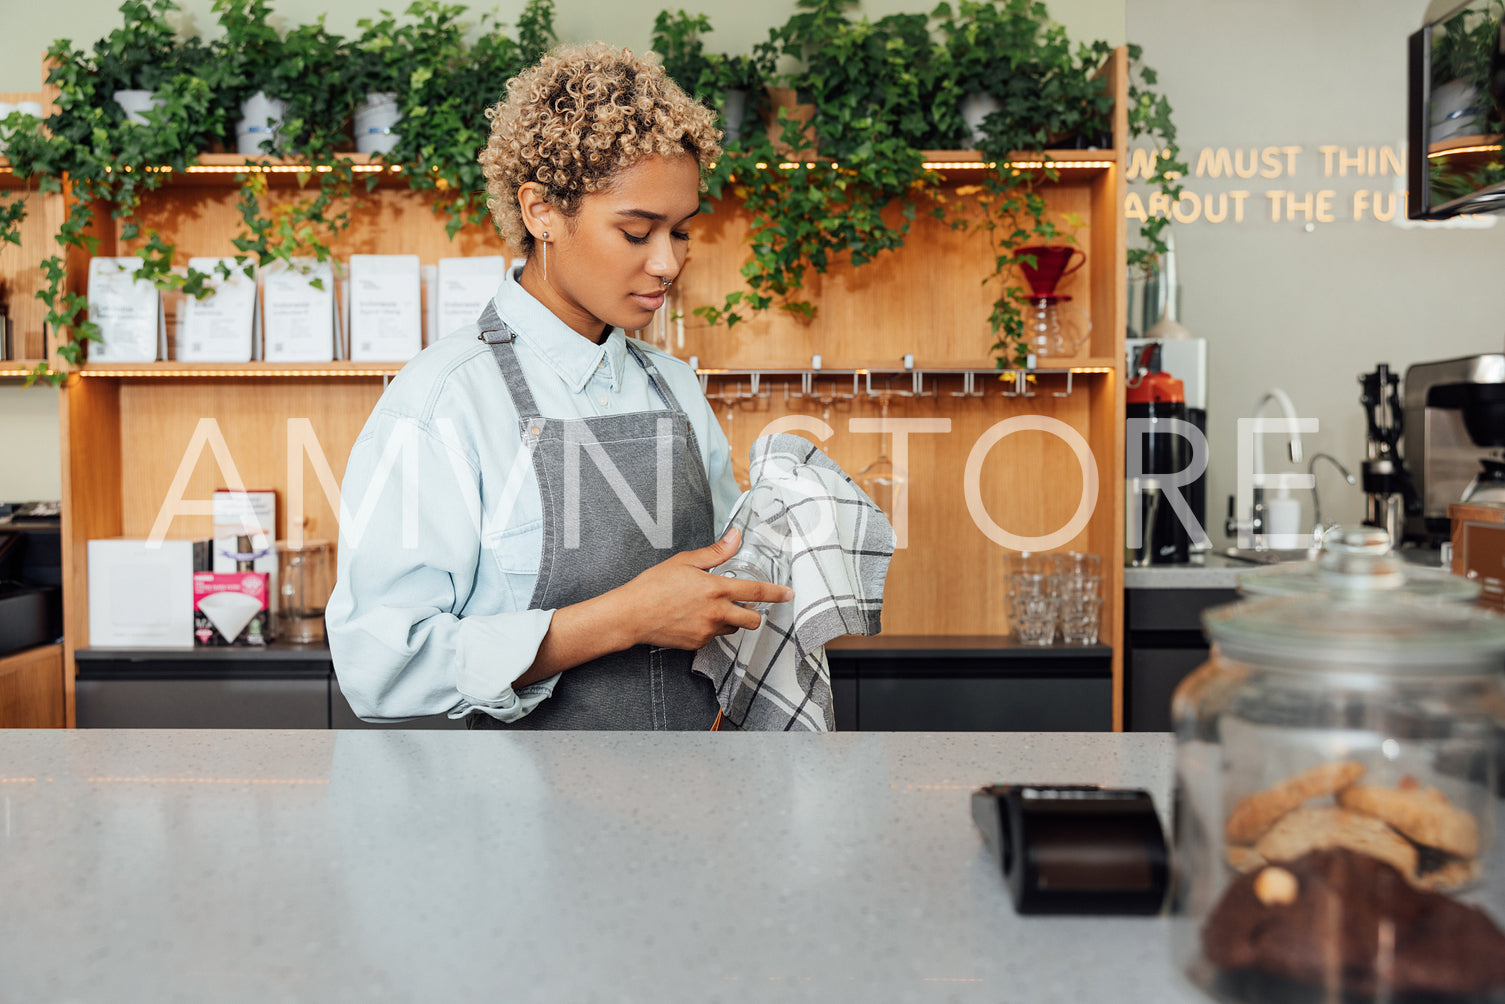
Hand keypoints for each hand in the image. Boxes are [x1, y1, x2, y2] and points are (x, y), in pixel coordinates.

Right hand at [619, 528, 793, 649]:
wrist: (631, 614)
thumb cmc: (654, 585)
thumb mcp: (685, 562)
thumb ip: (716, 552)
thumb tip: (736, 537)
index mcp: (716, 589)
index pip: (756, 592)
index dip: (776, 593)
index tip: (788, 594)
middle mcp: (716, 613)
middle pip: (753, 620)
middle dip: (755, 614)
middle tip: (746, 606)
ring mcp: (707, 631)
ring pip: (733, 628)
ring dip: (731, 620)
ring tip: (711, 609)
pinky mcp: (698, 644)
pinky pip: (714, 637)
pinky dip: (710, 628)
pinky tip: (693, 618)